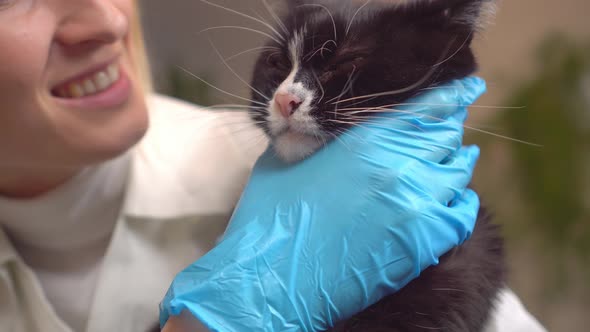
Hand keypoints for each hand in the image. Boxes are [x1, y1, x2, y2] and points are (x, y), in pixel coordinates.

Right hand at [159, 77, 485, 330]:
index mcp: (367, 140)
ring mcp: (417, 207)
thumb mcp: (283, 158)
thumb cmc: (270, 217)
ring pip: (458, 172)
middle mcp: (400, 167)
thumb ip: (312, 135)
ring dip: (454, 162)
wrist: (272, 279)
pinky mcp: (423, 244)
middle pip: (446, 136)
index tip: (466, 89)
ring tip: (452, 158)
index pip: (428, 106)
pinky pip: (462, 214)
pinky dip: (461, 202)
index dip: (452, 95)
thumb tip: (321, 127)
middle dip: (447, 129)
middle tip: (447, 126)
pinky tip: (452, 199)